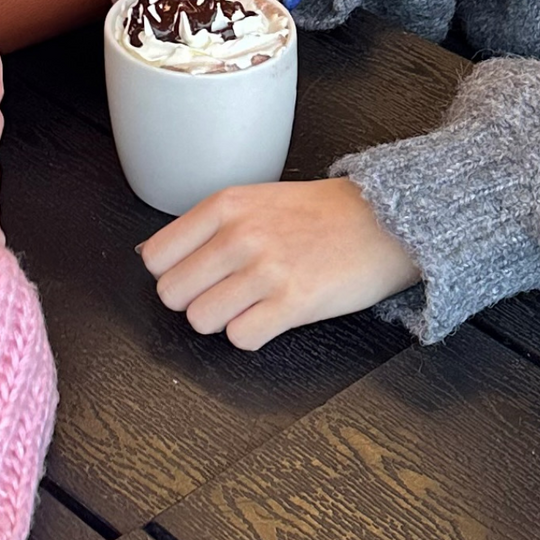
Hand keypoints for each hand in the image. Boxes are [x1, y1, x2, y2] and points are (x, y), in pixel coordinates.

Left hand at [140, 177, 419, 348]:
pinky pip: (240, 338)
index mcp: (225, 205)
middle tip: (225, 292)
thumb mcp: (256, 200)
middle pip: (171, 294)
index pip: (155, 257)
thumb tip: (153, 255)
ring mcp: (266, 269)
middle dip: (194, 300)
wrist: (386, 221)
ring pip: (200, 320)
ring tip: (250, 304)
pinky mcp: (293, 302)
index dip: (172, 273)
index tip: (194, 274)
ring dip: (222, 320)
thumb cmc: (322, 214)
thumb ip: (207, 226)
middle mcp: (240, 235)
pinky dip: (252, 335)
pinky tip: (271, 316)